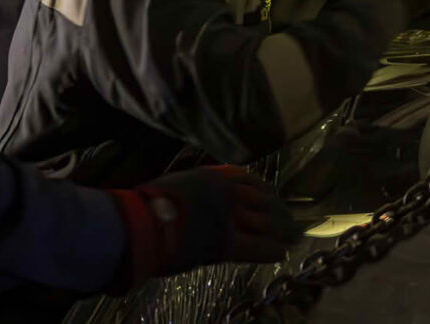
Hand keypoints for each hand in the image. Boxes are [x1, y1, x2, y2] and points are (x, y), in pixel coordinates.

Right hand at [107, 165, 298, 287]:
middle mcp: (229, 193)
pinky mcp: (225, 242)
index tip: (275, 199)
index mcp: (216, 177)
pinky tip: (280, 253)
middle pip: (266, 201)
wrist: (136, 223)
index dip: (268, 193)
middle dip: (280, 213)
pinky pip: (257, 246)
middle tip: (292, 222)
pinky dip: (270, 250)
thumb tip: (201, 194)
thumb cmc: (148, 205)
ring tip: (293, 237)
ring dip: (282, 231)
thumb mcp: (179, 183)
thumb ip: (199, 188)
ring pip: (266, 223)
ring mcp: (229, 217)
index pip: (254, 182)